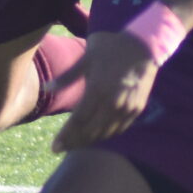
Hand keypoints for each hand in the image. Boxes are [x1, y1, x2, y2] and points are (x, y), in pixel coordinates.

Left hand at [48, 31, 160, 152]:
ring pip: (106, 133)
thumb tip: (47, 88)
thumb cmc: (112, 47)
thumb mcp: (87, 57)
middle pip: (91, 131)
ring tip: (76, 144)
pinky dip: (106, 134)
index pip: (78, 121)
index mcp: (98, 89)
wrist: (145, 44)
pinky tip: (96, 135)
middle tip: (62, 148)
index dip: (66, 136)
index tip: (55, 147)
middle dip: (75, 142)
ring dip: (90, 141)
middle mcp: (114, 102)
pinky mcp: (137, 108)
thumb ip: (68, 76)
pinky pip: (119, 128)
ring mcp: (127, 107)